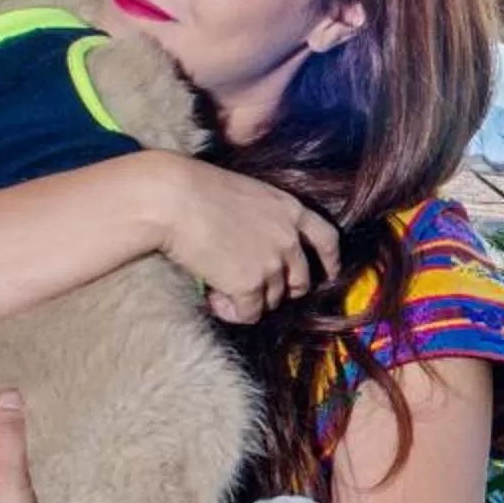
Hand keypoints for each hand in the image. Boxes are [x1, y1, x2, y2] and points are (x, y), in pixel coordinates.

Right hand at [134, 155, 343, 323]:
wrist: (173, 199)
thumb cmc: (199, 189)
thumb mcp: (249, 194)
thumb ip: (266, 218)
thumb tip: (259, 245)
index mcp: (291, 209)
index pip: (327, 240)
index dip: (330, 261)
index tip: (329, 274)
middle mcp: (289, 239)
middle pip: (301, 280)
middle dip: (284, 290)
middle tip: (257, 290)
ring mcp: (271, 264)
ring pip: (273, 300)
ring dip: (251, 301)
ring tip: (221, 289)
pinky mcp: (249, 285)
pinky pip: (250, 313)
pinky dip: (233, 312)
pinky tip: (214, 300)